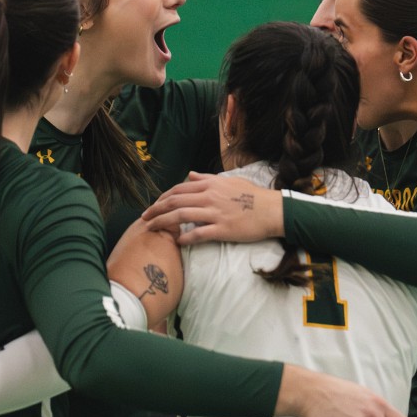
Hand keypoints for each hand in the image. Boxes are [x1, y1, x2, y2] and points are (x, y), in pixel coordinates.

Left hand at [141, 171, 283, 244]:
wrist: (272, 210)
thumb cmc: (252, 196)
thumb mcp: (229, 181)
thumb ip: (207, 178)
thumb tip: (189, 175)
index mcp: (210, 185)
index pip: (178, 190)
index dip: (162, 198)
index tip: (153, 206)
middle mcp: (209, 197)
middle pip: (174, 202)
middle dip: (155, 209)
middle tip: (144, 218)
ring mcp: (215, 213)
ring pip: (181, 216)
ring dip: (162, 222)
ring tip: (151, 228)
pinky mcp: (222, 229)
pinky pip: (198, 234)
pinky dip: (185, 237)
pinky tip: (177, 241)